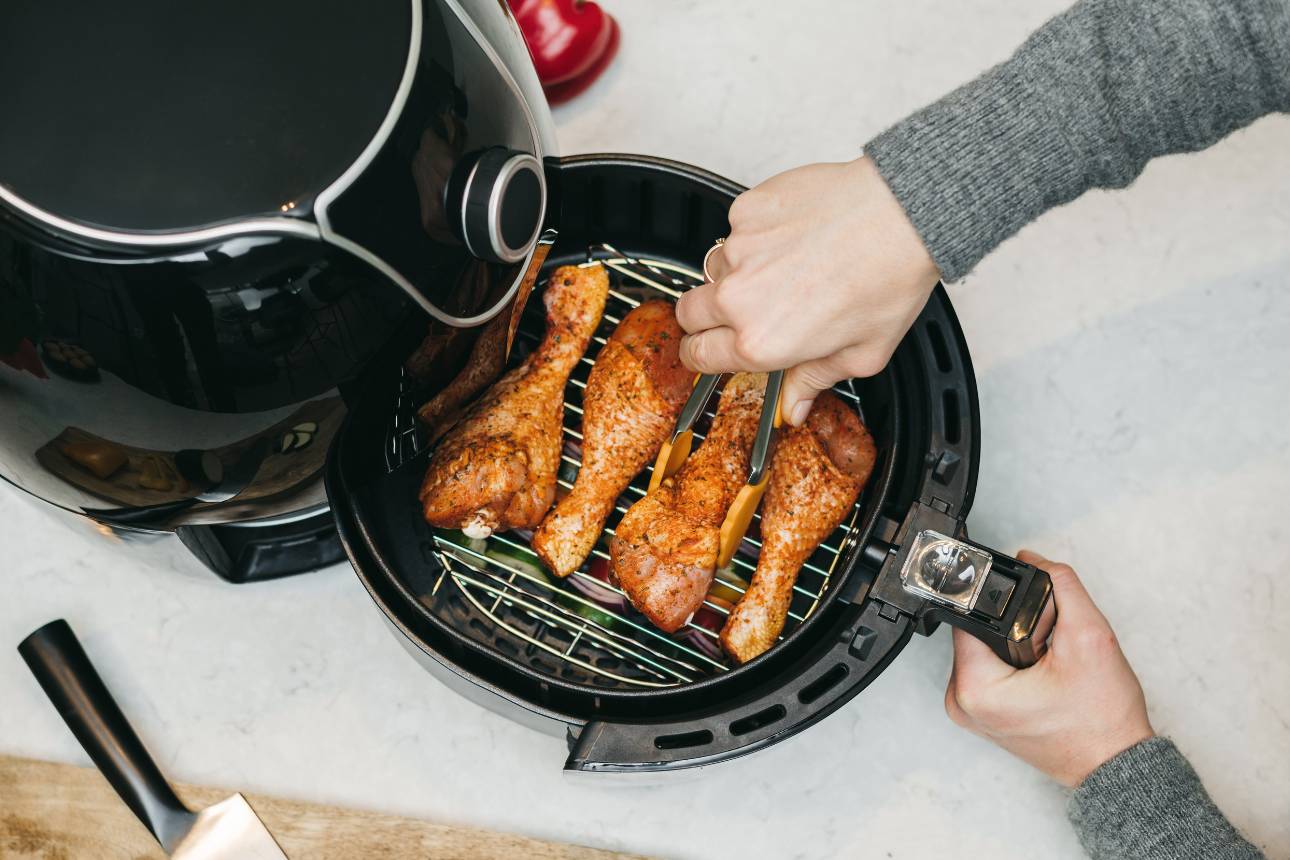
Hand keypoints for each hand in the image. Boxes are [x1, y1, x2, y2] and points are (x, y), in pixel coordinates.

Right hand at [675, 157, 939, 424]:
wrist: (902, 214)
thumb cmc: (888, 279)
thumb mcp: (861, 355)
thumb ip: (814, 381)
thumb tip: (794, 406)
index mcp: (761, 341)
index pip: (699, 356)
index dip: (701, 355)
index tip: (707, 350)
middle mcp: (740, 298)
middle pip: (688, 313)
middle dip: (705, 318)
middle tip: (736, 312)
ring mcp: (739, 250)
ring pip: (713, 268)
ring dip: (734, 273)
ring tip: (779, 268)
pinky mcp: (746, 211)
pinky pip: (735, 229)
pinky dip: (756, 235)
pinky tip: (792, 235)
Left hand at [944, 551, 1153, 787]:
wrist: (1116, 765)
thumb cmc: (1103, 720)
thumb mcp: (1090, 636)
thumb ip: (1060, 586)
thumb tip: (1033, 560)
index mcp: (975, 687)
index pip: (970, 615)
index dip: (1004, 603)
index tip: (1035, 614)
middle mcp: (962, 702)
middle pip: (977, 631)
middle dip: (1015, 626)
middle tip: (1049, 645)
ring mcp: (970, 711)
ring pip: (985, 648)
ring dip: (1015, 644)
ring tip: (1049, 662)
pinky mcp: (983, 714)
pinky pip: (990, 669)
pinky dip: (1014, 663)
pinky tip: (1042, 674)